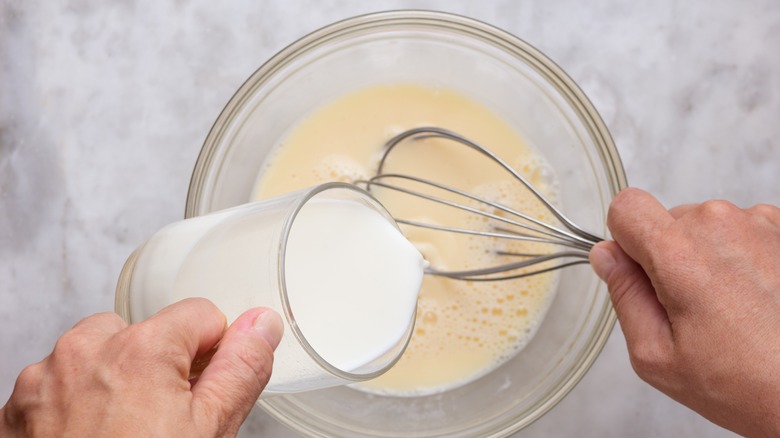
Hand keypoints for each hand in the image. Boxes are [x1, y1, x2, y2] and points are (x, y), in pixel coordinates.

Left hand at [0, 298, 283, 436]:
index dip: (213, 354)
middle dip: (160, 366)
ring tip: (127, 432)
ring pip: (99, 354)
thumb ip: (241, 368)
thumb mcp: (210, 430)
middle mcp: (84, 352)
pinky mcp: (20, 408)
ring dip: (116, 380)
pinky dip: (78, 402)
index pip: (200, 315)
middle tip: (165, 421)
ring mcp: (45, 380)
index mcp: (140, 349)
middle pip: (145, 332)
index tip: (203, 391)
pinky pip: (61, 383)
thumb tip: (261, 325)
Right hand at [589, 188, 779, 436]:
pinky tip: (754, 298)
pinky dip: (740, 258)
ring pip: (705, 227)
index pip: (626, 207)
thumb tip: (607, 257)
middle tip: (691, 309)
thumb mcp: (657, 354)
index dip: (624, 239)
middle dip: (667, 257)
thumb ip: (624, 295)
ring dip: (707, 257)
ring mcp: (760, 223)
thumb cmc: (747, 382)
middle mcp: (720, 224)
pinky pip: (741, 231)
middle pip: (666, 220)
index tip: (637, 270)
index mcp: (679, 253)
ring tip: (730, 308)